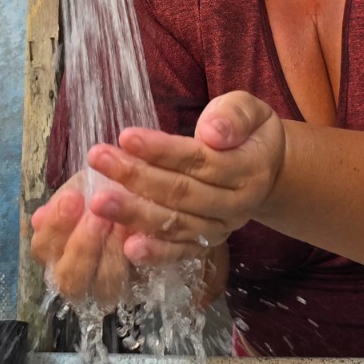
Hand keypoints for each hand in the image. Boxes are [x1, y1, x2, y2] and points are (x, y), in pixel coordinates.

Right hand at [30, 172, 135, 306]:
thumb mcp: (83, 187)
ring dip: (111, 253)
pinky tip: (140, 236)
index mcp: (54, 251)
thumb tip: (40, 219)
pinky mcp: (141, 284)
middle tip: (97, 217)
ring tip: (122, 222)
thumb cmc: (105, 190)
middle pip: (68, 279)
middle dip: (82, 247)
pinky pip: (138, 281)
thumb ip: (63, 204)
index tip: (73, 197)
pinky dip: (140, 258)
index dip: (56, 226)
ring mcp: (108, 286)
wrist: (142, 188)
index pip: (43, 249)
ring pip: (104, 287)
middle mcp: (76, 276)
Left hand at [85, 91, 284, 264]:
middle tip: (98, 160)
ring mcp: (221, 228)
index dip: (162, 150)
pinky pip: (180, 251)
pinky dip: (156, 253)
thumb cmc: (246, 133)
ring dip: (135, 214)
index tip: (126, 136)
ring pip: (176, 223)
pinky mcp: (207, 244)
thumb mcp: (249, 111)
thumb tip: (212, 132)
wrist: (265, 171)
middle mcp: (237, 204)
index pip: (199, 159)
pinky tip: (128, 248)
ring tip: (98, 202)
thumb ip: (234, 116)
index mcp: (249, 168)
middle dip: (136, 177)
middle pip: (182, 193)